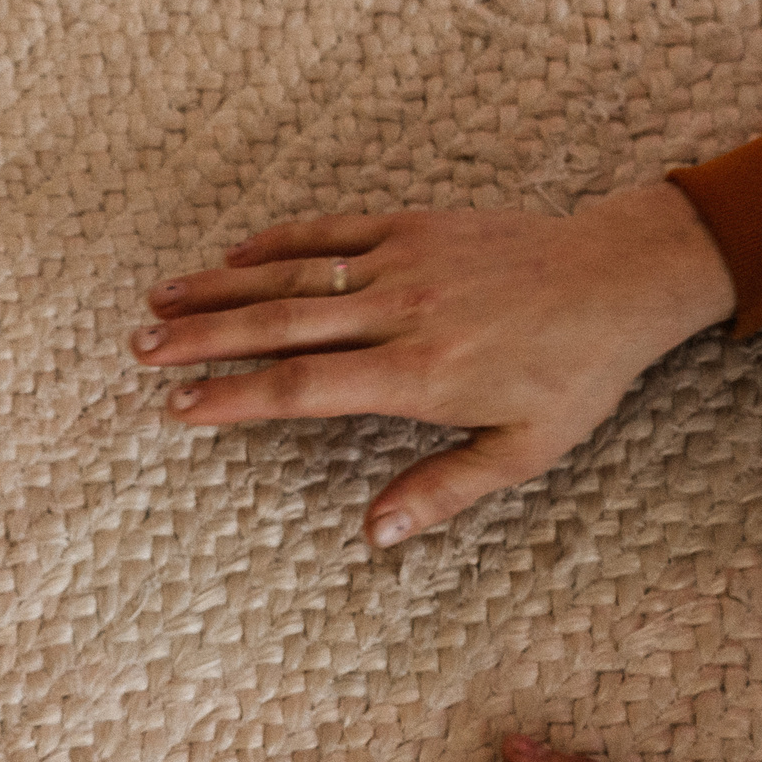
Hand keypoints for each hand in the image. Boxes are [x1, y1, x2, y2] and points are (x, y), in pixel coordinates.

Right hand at [132, 183, 734, 543]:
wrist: (623, 276)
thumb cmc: (577, 373)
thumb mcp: (525, 450)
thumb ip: (445, 489)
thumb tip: (375, 536)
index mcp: (422, 374)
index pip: (305, 387)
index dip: (235, 398)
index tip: (178, 409)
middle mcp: (402, 313)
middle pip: (280, 326)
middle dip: (202, 339)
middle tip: (139, 351)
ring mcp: (405, 262)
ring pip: (294, 275)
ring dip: (220, 288)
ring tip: (158, 301)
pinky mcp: (416, 225)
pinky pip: (333, 231)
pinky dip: (278, 242)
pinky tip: (232, 255)